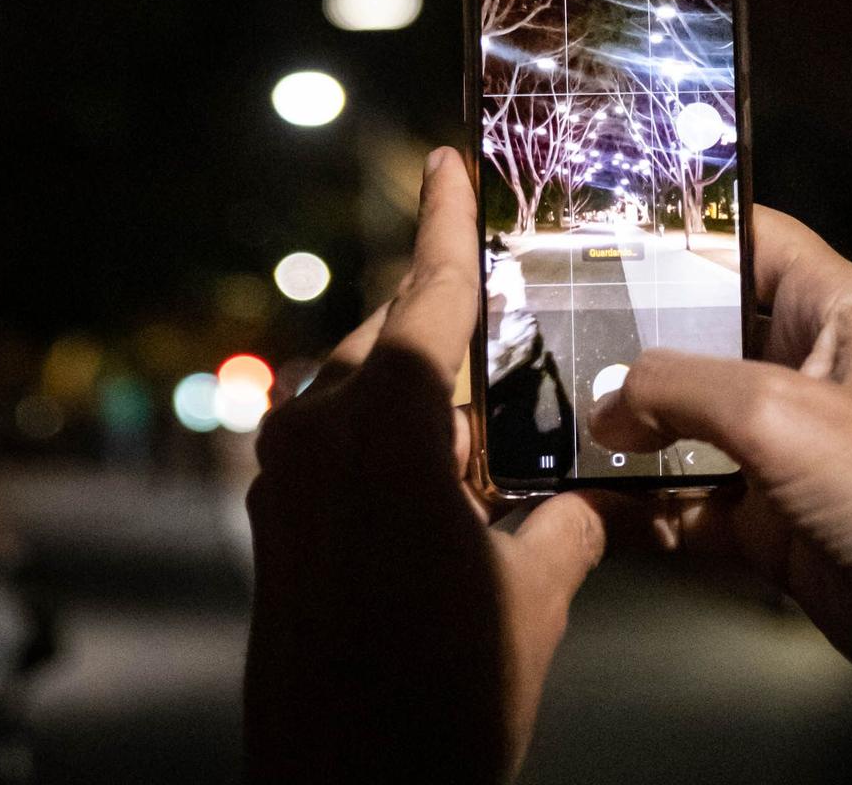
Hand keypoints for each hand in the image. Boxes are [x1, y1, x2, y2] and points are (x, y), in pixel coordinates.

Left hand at [244, 147, 607, 783]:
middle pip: (395, 343)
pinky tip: (437, 499)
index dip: (443, 220)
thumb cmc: (444, 693)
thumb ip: (562, 516)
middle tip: (514, 374)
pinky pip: (334, 446)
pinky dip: (385, 448)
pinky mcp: (268, 520)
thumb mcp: (532, 594)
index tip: (444, 157)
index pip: (427, 291)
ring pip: (362, 395)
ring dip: (420, 409)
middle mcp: (320, 428)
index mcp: (387, 421)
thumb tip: (583, 493)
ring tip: (484, 463)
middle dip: (451, 348)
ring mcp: (282, 474)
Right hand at [588, 204, 851, 672]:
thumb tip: (607, 406)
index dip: (685, 231)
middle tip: (555, 339)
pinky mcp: (776, 521)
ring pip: (691, 423)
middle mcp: (809, 366)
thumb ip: (680, 389)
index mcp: (835, 310)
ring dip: (631, 432)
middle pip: (705, 334)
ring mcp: (791, 446)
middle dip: (634, 341)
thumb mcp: (779, 411)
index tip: (604, 232)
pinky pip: (695, 501)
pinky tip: (588, 506)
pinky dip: (647, 507)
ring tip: (555, 427)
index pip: (752, 240)